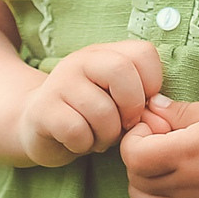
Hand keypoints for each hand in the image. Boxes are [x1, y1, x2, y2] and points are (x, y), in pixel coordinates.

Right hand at [14, 39, 165, 165]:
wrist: (36, 126)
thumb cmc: (88, 115)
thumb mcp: (118, 102)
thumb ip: (144, 105)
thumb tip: (163, 123)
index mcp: (104, 53)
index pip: (143, 52)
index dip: (152, 84)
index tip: (141, 105)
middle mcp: (80, 61)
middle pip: (121, 71)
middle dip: (132, 107)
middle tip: (124, 125)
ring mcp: (58, 83)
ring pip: (102, 111)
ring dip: (107, 135)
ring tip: (97, 136)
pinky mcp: (43, 111)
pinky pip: (78, 131)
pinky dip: (84, 145)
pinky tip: (78, 142)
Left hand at [120, 98, 198, 197]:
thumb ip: (180, 111)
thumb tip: (150, 106)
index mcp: (191, 152)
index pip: (136, 157)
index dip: (133, 140)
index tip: (150, 128)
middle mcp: (190, 185)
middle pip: (136, 181)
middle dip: (136, 160)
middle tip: (155, 144)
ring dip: (142, 186)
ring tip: (159, 168)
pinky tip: (163, 194)